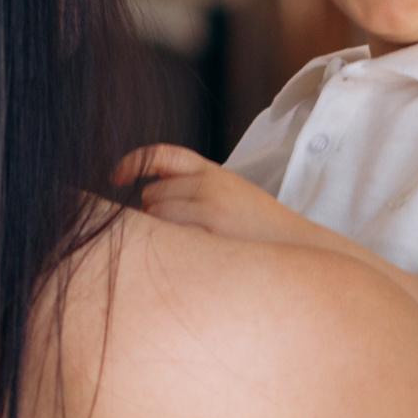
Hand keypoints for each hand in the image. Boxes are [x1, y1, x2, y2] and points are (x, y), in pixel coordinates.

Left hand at [113, 145, 327, 249]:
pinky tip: (187, 262)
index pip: (163, 155)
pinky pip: (168, 240)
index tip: (115, 178)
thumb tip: (148, 200)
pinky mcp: (211, 237)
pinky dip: (168, 250)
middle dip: (153, 215)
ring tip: (188, 253)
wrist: (302, 253)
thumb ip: (199, 190)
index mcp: (216, 172)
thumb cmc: (262, 233)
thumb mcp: (234, 196)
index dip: (134, 163)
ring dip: (159, 236)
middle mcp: (211, 186)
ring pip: (155, 218)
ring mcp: (210, 211)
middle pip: (152, 196)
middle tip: (177, 240)